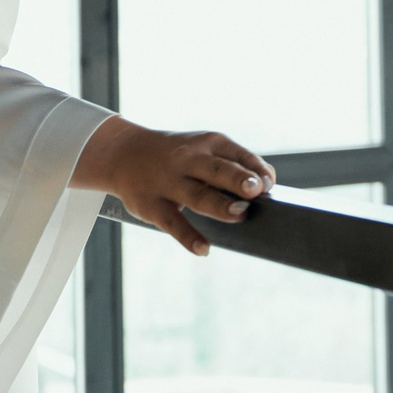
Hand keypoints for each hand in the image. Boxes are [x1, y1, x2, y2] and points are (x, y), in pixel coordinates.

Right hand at [69, 117, 275, 256]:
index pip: (236, 154)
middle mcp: (188, 160)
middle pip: (217, 170)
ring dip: (219, 205)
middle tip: (256, 190)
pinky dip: (188, 237)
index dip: (254, 168)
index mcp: (207, 143)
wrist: (124, 154)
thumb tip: (268, 185)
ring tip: (240, 214)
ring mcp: (169, 182)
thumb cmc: (179, 156)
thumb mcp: (203, 149)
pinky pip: (173, 223)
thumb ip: (234, 165)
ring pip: (198, 195)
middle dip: (237, 179)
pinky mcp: (152, 205)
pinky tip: (204, 249)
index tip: (269, 183)